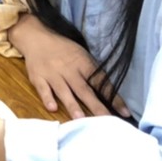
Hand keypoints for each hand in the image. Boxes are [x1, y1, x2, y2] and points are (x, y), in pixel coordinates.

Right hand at [10, 14, 128, 118]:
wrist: (37, 38)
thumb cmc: (63, 50)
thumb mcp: (81, 56)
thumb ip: (92, 73)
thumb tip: (110, 93)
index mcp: (83, 63)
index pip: (101, 82)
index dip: (113, 97)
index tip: (125, 113)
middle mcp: (69, 69)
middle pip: (84, 90)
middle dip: (96, 106)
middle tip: (106, 121)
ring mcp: (52, 74)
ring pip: (64, 91)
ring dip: (72, 105)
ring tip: (81, 120)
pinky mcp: (38, 77)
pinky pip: (43, 89)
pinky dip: (47, 98)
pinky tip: (52, 108)